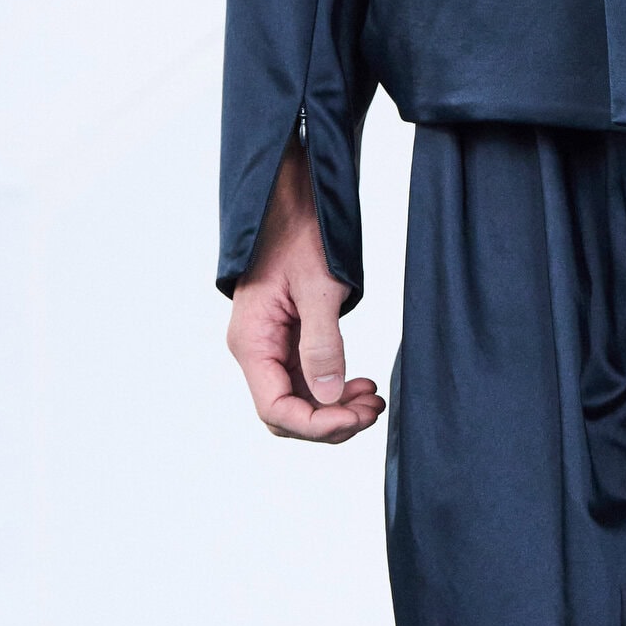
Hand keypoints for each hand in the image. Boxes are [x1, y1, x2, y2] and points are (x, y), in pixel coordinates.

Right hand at [227, 141, 384, 443]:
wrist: (291, 200)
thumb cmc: (299, 233)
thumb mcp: (318, 287)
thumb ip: (322, 343)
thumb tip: (327, 395)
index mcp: (252, 342)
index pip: (276, 410)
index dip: (317, 425)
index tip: (356, 415)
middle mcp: (256, 352)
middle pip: (288, 416)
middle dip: (331, 422)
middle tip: (373, 408)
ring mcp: (271, 349)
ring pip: (300, 404)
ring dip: (337, 410)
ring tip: (374, 399)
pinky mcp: (288, 343)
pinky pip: (308, 383)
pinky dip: (335, 392)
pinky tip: (362, 385)